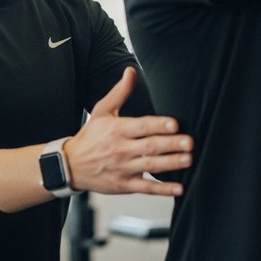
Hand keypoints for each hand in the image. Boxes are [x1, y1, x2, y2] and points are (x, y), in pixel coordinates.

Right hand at [63, 67, 192, 195]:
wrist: (70, 165)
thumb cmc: (90, 136)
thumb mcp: (101, 111)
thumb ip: (119, 92)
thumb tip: (131, 71)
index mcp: (117, 129)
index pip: (141, 126)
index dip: (158, 125)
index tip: (175, 124)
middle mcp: (121, 149)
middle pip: (150, 146)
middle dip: (171, 144)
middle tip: (190, 142)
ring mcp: (123, 168)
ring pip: (150, 166)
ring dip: (171, 164)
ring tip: (188, 160)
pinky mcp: (124, 185)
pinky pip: (146, 187)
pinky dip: (163, 189)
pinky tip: (179, 188)